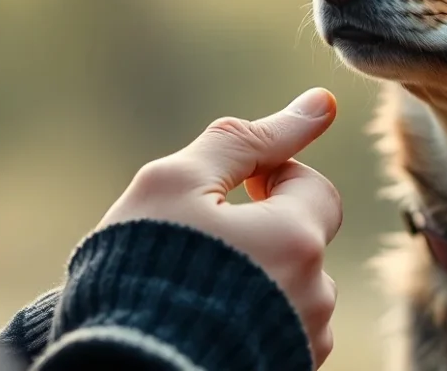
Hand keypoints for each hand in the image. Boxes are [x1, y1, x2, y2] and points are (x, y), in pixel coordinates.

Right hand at [97, 88, 342, 365]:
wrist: (125, 365)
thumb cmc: (142, 269)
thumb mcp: (178, 183)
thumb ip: (248, 139)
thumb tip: (320, 102)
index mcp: (296, 241)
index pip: (313, 187)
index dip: (269, 179)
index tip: (223, 194)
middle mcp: (314, 298)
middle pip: (303, 243)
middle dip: (261, 233)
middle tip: (202, 245)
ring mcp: (303, 344)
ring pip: (293, 291)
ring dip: (259, 280)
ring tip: (198, 291)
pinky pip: (282, 333)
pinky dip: (254, 320)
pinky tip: (207, 322)